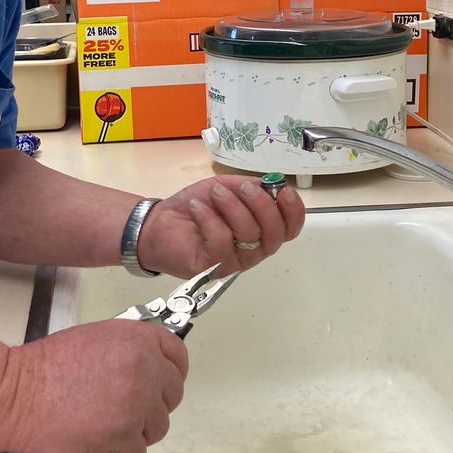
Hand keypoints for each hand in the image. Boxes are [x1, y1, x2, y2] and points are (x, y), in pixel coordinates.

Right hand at [0, 319, 187, 452]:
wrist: (17, 394)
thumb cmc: (45, 368)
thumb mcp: (96, 338)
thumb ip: (129, 349)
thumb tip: (148, 364)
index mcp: (138, 340)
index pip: (178, 356)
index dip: (172, 372)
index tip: (163, 382)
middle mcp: (144, 369)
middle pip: (172, 395)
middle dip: (152, 404)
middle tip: (126, 407)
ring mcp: (136, 404)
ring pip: (157, 427)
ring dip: (136, 430)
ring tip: (105, 423)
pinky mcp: (123, 436)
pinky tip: (98, 440)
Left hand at [137, 176, 305, 276]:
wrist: (158, 223)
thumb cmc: (197, 206)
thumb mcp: (227, 188)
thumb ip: (252, 188)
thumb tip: (272, 186)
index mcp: (261, 231)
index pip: (289, 229)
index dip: (293, 211)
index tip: (284, 190)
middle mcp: (253, 250)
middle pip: (275, 235)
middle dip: (263, 206)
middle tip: (244, 187)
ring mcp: (234, 261)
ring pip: (249, 235)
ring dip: (233, 207)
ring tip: (215, 193)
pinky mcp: (212, 266)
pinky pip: (222, 241)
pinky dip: (210, 218)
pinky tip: (197, 207)